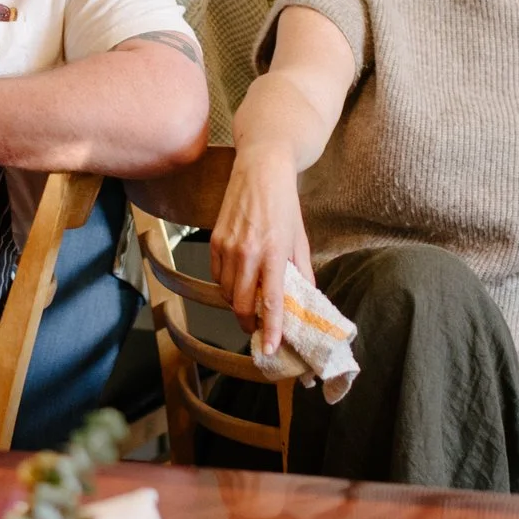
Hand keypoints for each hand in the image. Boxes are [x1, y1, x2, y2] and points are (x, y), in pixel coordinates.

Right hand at [208, 142, 312, 356]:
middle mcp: (248, 252)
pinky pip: (216, 275)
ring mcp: (228, 246)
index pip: (270, 301)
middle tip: (257, 326)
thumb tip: (304, 299)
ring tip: (248, 299)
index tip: (269, 348)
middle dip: (248, 321)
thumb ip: (302, 271)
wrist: (261, 170)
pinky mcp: (214, 240)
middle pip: (240, 303)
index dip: (269, 329)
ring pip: (225, 292)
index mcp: (274, 253)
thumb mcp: (300, 238)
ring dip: (236, 302)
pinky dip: (225, 284)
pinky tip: (236, 279)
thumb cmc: (284, 204)